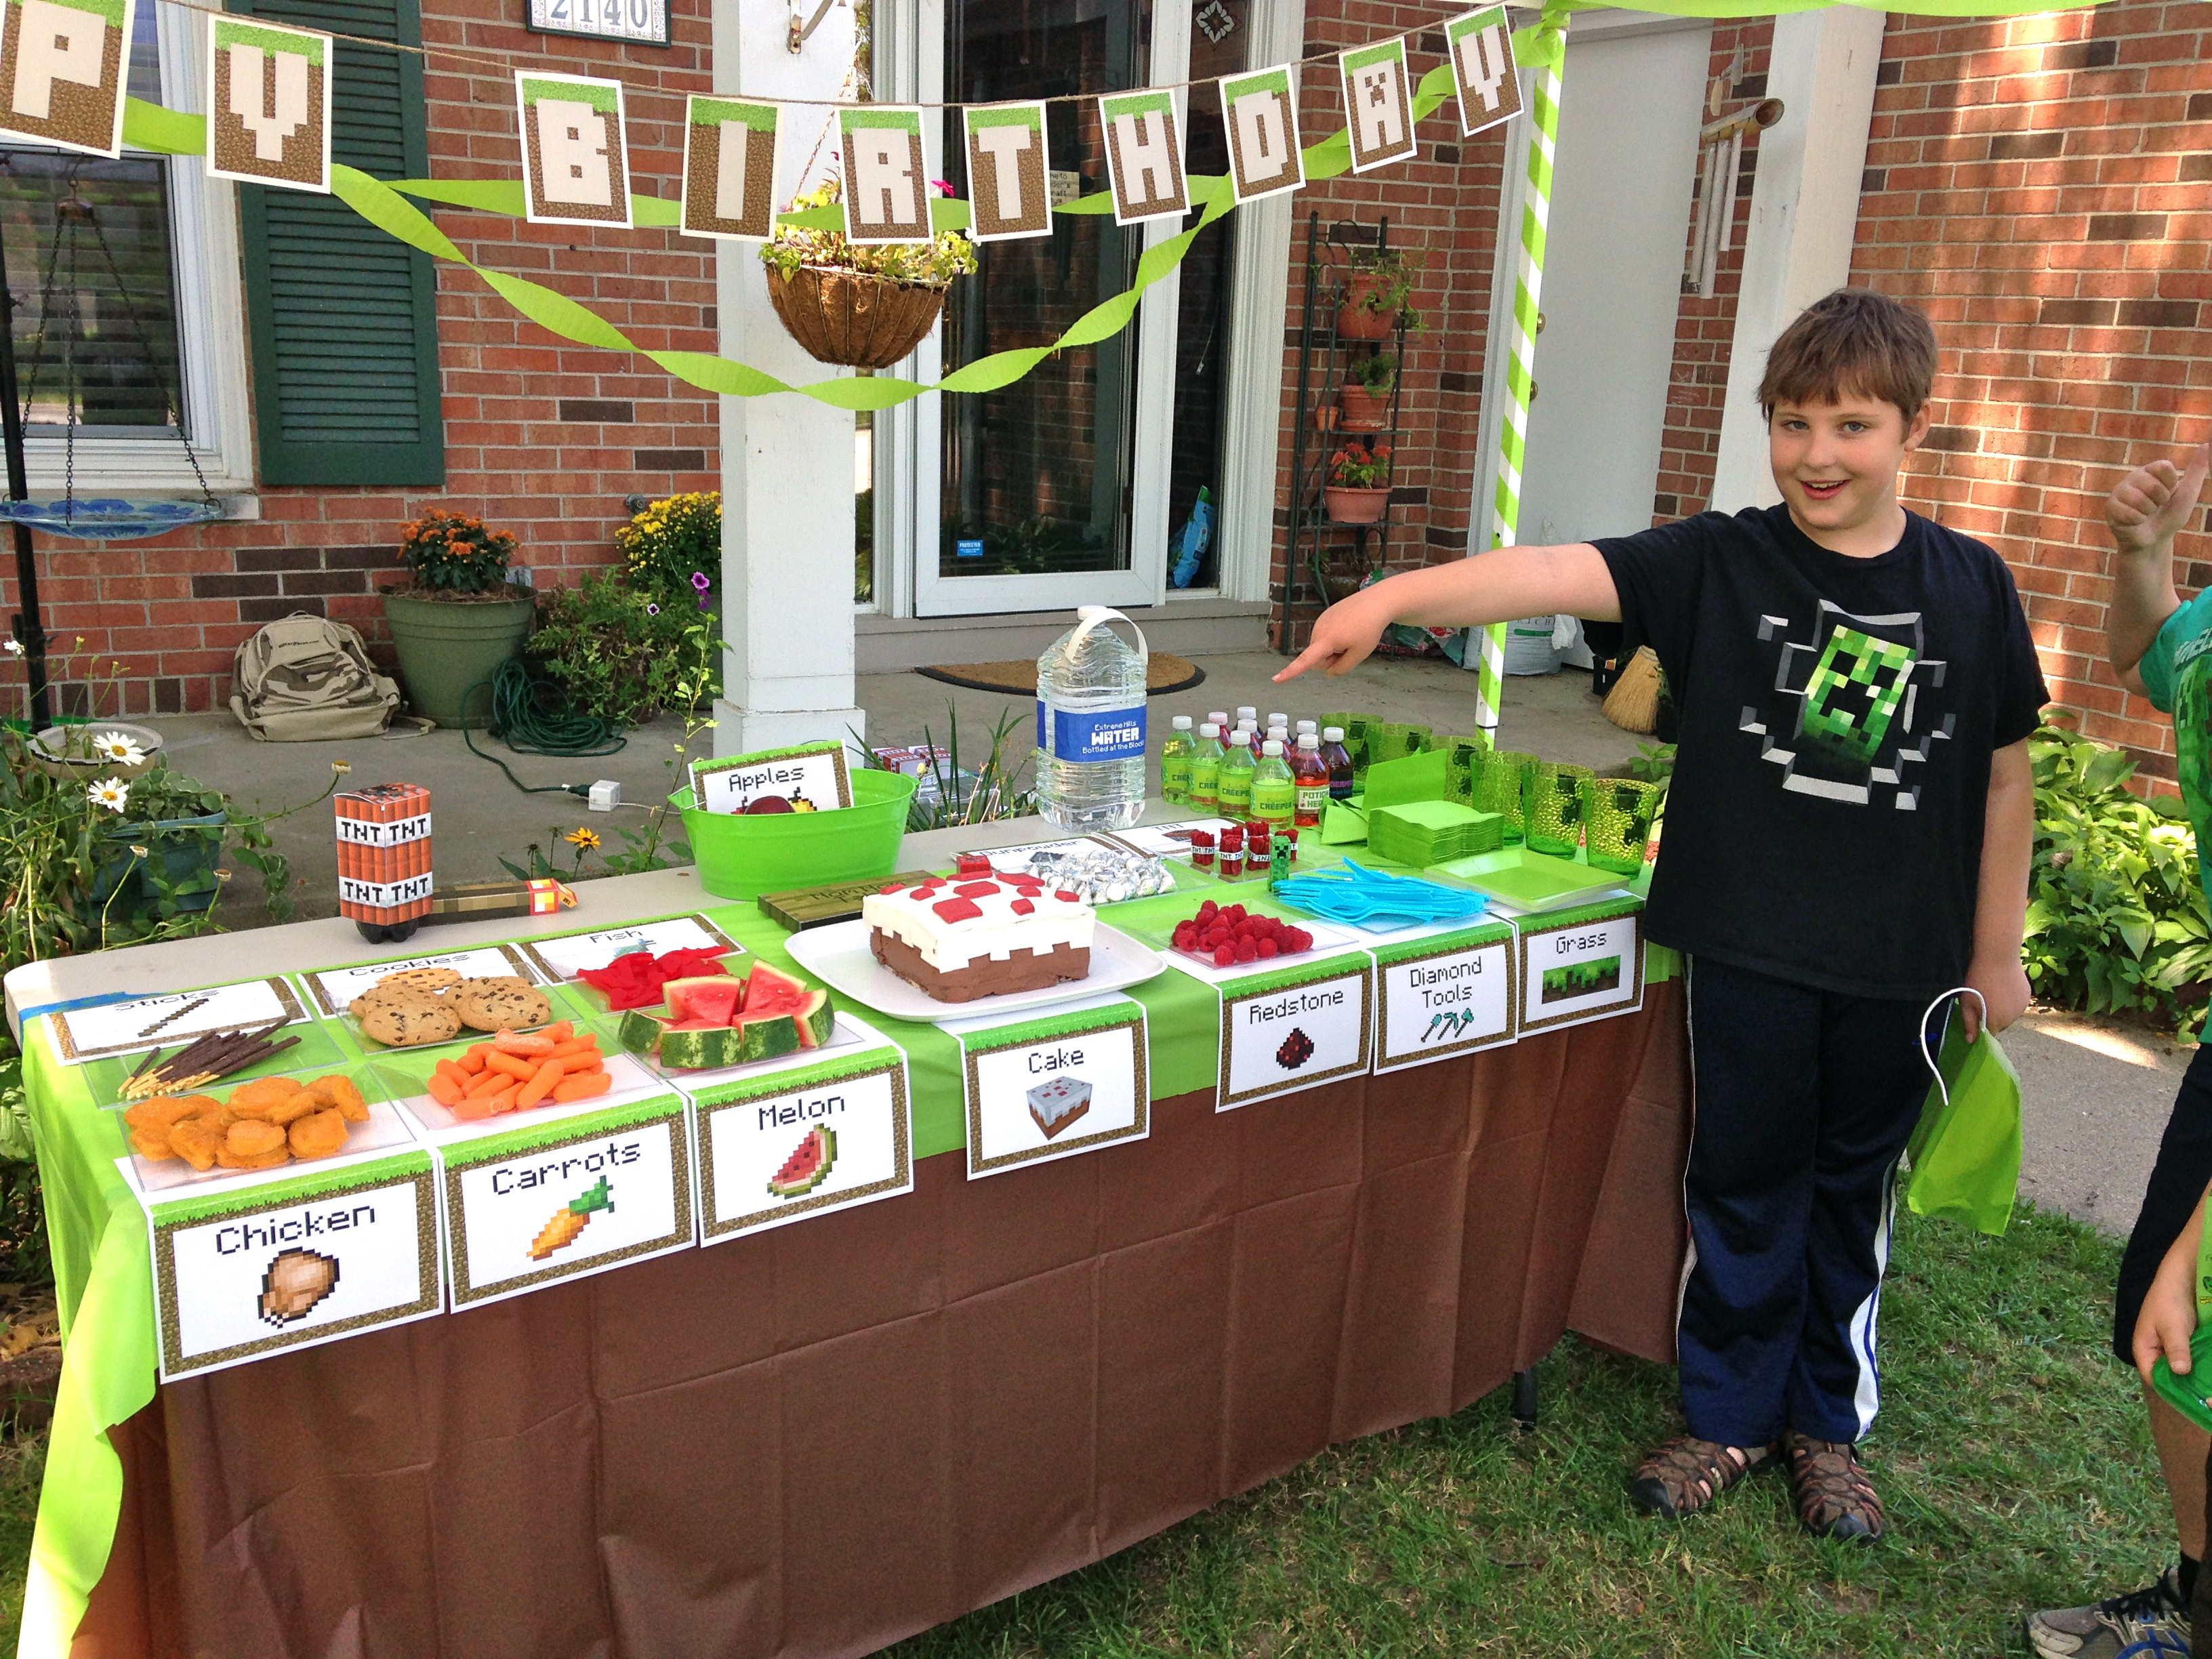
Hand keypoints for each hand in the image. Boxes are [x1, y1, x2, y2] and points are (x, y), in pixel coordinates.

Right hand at [1275, 593, 1387, 681]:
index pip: (1306, 660)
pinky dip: (1334, 637)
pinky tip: (1349, 628)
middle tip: (1350, 649)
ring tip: (1351, 636)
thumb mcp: (1359, 655)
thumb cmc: (1369, 628)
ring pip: (1321, 647)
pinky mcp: (1325, 616)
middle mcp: (1318, 630)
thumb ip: (1342, 668)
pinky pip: (1325, 636)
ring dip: (1333, 648)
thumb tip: (1329, 673)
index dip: (1291, 671)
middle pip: (1317, 658)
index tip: (1275, 679)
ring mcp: (1321, 621)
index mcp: (1326, 640)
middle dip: (1330, 659)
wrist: (1376, 602)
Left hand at [1959, 951, 2028, 1041]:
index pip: (1989, 1033)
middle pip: (2000, 1024)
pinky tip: (2003, 987)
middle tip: (1982, 1000)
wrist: (1998, 956)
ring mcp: (2022, 1007)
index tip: (1975, 1014)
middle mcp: (2012, 1019)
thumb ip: (1969, 1023)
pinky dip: (2011, 1000)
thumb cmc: (1978, 979)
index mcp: (1996, 1022)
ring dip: (2003, 1009)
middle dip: (1992, 1017)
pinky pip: (2017, 1004)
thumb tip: (1971, 1041)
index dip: (1981, 1025)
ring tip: (1993, 992)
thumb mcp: (1966, 1001)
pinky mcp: (2027, 996)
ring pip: (2010, 1014)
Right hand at [2108, 444, 2209, 555]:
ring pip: (2139, 500)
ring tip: (2145, 514)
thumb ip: (2197, 470)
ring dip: (2148, 513)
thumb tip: (2206, 445)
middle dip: (2160, 502)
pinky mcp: (2110, 507)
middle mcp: (2133, 477)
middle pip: (2153, 485)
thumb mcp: (2187, 493)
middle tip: (2156, 507)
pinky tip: (2134, 522)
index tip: (2169, 493)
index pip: (2164, 467)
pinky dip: (2137, 521)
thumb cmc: (2170, 516)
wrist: (2154, 540)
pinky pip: (2128, 513)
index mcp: (2151, 471)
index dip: (2171, 484)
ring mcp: (2119, 491)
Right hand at [2135, 1229, 2202, 1385]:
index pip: (2153, 1378)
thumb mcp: (2173, 1326)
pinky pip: (2192, 1361)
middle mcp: (2156, 1353)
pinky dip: (2201, 1365)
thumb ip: (2176, 1349)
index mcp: (2144, 1350)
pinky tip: (2210, 1369)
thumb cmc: (2170, 1301)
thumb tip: (2181, 1372)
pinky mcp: (2185, 1345)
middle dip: (2185, 1384)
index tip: (2191, 1398)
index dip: (2170, 1390)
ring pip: (2182, 1370)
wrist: (2181, 1278)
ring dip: (2195, 1376)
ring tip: (2208, 1383)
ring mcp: (2171, 1349)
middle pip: (2168, 1377)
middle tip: (2205, 1392)